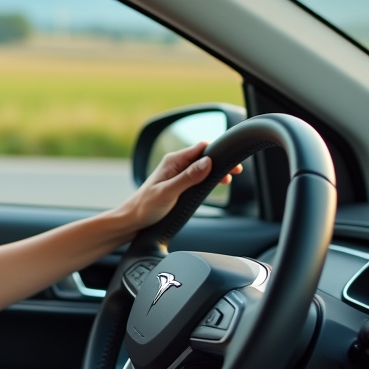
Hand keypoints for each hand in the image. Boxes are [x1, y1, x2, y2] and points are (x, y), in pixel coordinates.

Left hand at [116, 141, 241, 232]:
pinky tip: (216, 184)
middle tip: (236, 173)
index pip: (201, 148)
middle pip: (204, 156)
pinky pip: (197, 176)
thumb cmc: (146, 207)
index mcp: (173, 161)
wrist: (132, 220)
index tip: (232, 163)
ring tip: (228, 179)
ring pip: (202, 166)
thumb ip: (188, 177)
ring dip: (216, 171)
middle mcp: (176, 164)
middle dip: (221, 161)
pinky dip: (208, 178)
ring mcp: (177, 173)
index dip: (219, 153)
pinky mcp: (178, 183)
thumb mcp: (169, 192)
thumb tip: (208, 162)